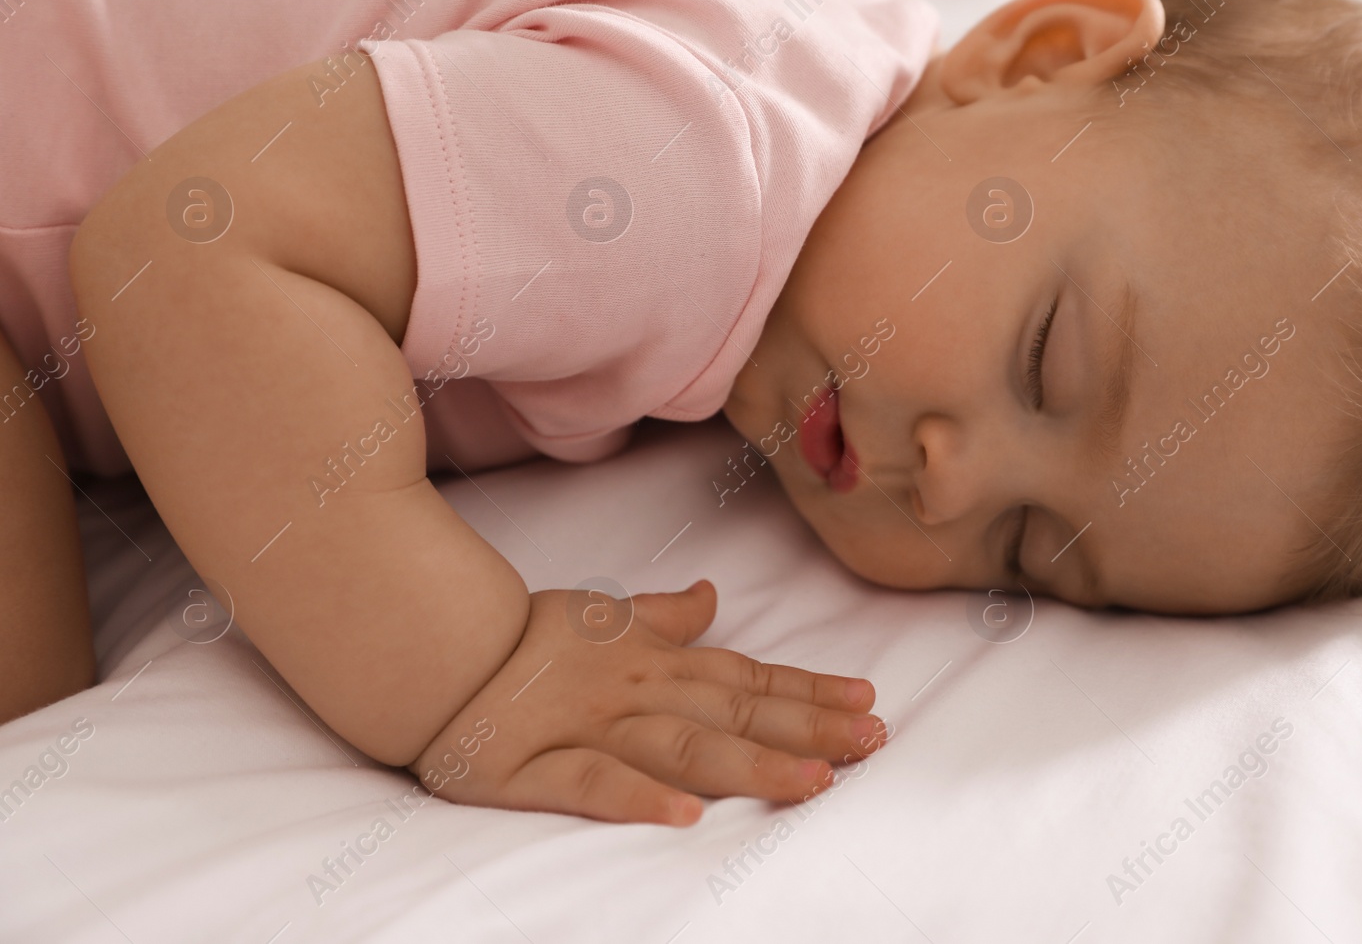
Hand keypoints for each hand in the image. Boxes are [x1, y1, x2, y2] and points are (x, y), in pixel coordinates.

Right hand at [407, 580, 888, 824]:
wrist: (438, 650)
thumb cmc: (528, 638)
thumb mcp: (605, 616)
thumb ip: (665, 615)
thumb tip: (713, 594)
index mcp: (655, 662)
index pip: (746, 680)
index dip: (808, 693)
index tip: (868, 703)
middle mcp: (637, 693)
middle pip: (734, 716)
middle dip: (806, 730)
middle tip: (873, 744)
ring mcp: (589, 729)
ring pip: (681, 748)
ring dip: (749, 767)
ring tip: (811, 785)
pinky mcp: (536, 770)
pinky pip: (593, 783)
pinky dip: (639, 798)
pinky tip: (685, 817)